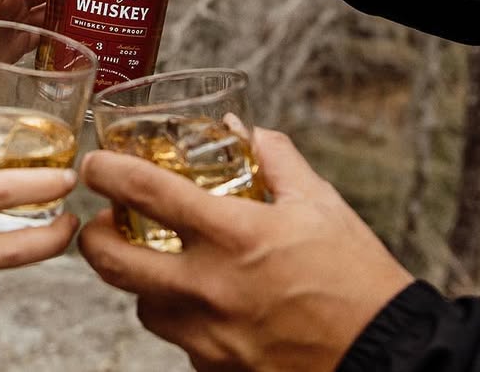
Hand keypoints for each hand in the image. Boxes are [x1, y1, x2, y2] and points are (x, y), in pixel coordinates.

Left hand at [78, 128, 413, 371]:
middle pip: (113, 262)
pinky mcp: (216, 368)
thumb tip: (248, 131)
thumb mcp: (321, 205)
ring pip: (142, 306)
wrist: (386, 357)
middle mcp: (210, 288)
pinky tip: (208, 304)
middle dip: (93, 238)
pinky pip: (180, 340)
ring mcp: (208, 336)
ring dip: (141, 282)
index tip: (96, 164)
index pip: (147, 193)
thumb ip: (277, 161)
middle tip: (102, 224)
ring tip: (161, 263)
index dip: (108, 173)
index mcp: (235, 236)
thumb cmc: (357, 280)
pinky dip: (183, 318)